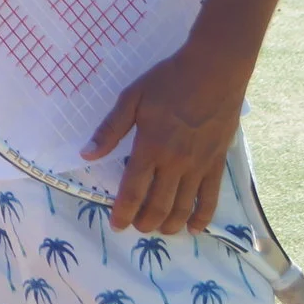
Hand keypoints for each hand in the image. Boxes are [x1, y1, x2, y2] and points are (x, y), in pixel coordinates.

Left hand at [85, 37, 247, 234]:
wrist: (213, 72)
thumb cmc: (168, 81)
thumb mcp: (131, 98)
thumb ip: (110, 129)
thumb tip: (86, 153)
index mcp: (150, 147)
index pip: (132, 190)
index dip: (122, 212)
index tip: (116, 225)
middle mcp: (175, 163)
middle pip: (158, 204)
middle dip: (145, 222)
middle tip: (136, 228)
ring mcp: (199, 166)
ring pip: (183, 206)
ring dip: (170, 224)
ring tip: (159, 230)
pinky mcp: (217, 164)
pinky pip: (210, 198)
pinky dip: (202, 217)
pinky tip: (194, 228)